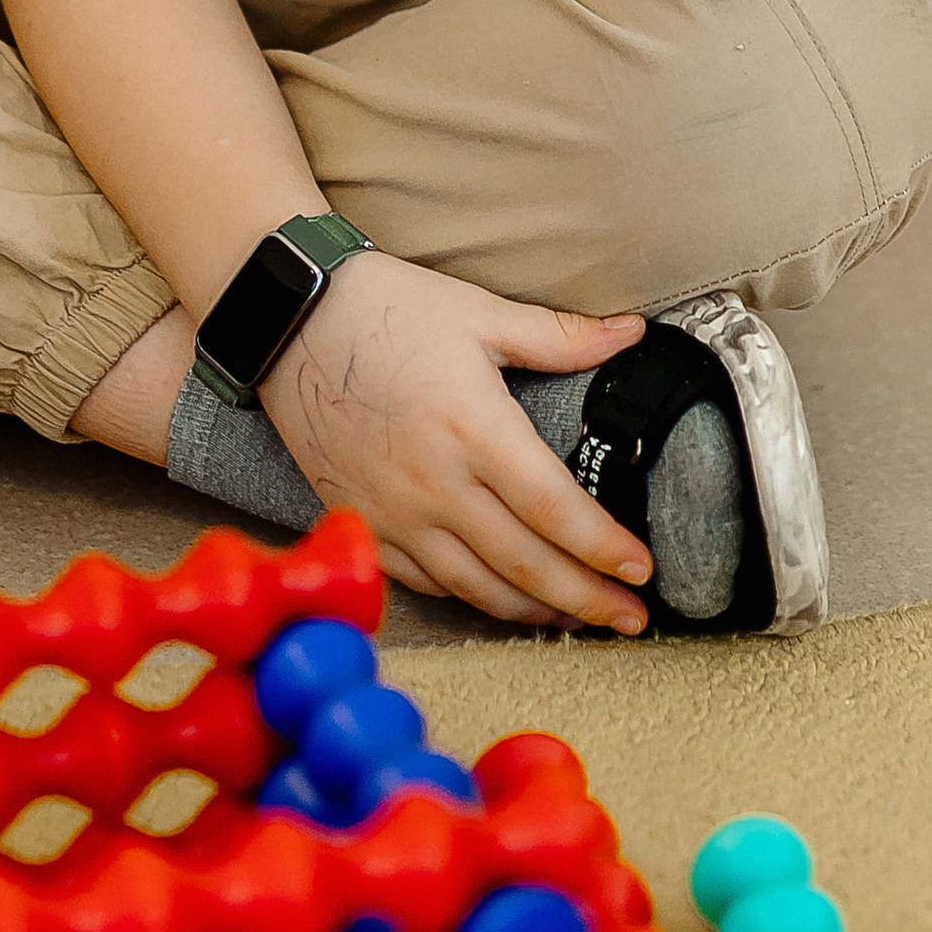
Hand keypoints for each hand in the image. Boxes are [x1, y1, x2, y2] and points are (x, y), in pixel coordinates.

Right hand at [262, 251, 653, 629]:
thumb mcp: (479, 312)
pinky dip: (473, 599)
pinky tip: (503, 600)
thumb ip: (560, 336)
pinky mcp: (362, 524)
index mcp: (474, 429)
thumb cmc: (386, 309)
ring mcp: (393, 513)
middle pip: (525, 564)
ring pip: (477, 587)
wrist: (287, 320)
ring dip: (535, 610)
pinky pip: (425, 582)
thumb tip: (632, 334)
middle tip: (633, 621)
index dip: (604, 549)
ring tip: (579, 619)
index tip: (643, 570)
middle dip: (587, 599)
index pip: (554, 510)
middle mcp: (435, 484)